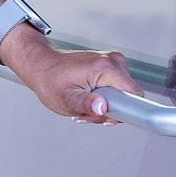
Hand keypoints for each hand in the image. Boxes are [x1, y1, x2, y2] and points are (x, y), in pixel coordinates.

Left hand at [4, 33, 142, 125]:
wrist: (40, 63)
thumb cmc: (48, 79)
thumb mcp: (65, 98)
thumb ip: (86, 105)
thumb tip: (103, 108)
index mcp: (106, 67)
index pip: (136, 97)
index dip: (123, 112)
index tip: (104, 115)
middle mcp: (113, 61)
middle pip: (127, 99)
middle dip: (108, 111)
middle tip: (85, 110)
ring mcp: (113, 62)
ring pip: (121, 97)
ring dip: (103, 106)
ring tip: (82, 102)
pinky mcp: (110, 66)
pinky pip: (116, 90)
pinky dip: (102, 98)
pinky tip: (86, 97)